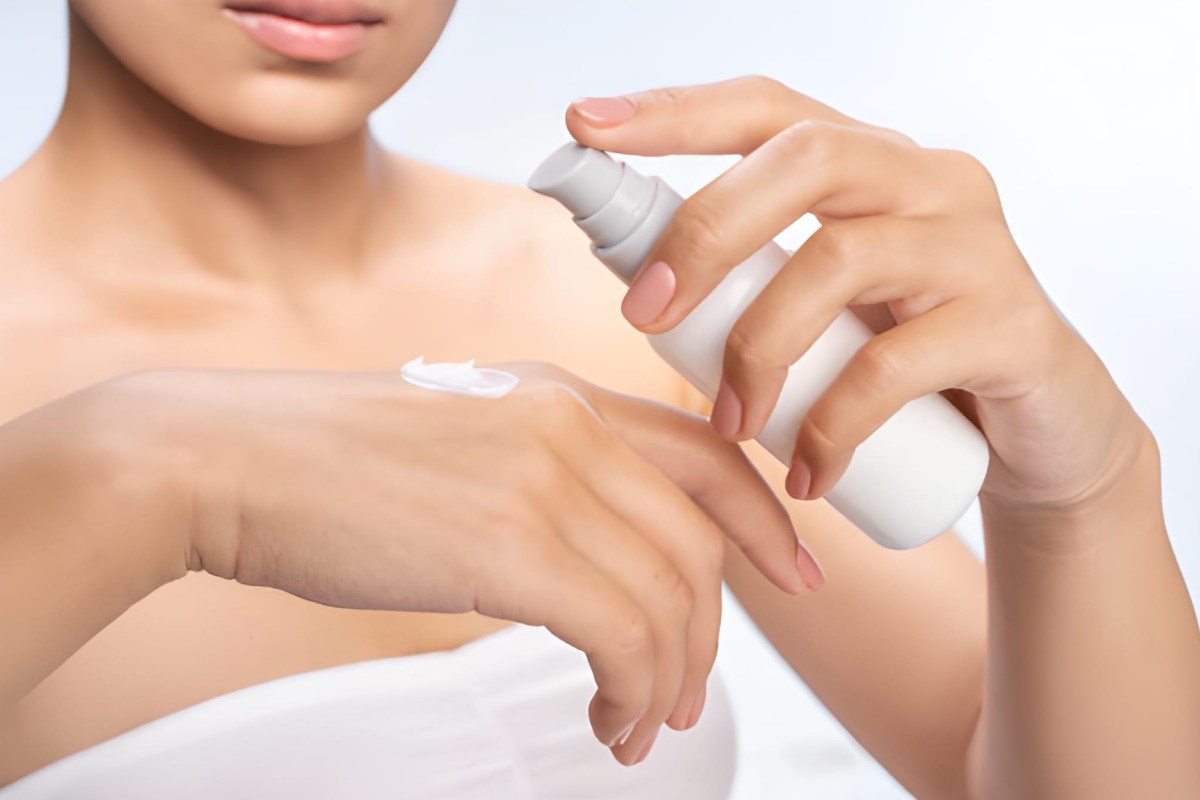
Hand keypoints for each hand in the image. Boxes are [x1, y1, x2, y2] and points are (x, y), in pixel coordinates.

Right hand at [99, 363, 813, 764]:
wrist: (227, 457)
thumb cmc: (326, 460)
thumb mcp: (459, 434)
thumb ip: (537, 469)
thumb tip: (592, 547)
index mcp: (558, 392)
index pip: (704, 451)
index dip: (763, 518)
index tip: (794, 572)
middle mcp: (567, 423)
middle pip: (699, 539)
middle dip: (713, 631)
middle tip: (687, 691)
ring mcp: (543, 479)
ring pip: (671, 595)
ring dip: (670, 678)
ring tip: (638, 725)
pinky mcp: (511, 544)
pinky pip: (624, 634)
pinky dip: (634, 691)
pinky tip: (606, 718)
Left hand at [567, 77, 1150, 515]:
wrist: (1034, 432)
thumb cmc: (902, 360)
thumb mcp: (827, 307)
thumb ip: (762, 282)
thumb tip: (641, 290)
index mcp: (869, 164)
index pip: (767, 109)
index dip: (675, 111)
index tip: (584, 126)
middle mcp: (927, 180)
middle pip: (805, 161)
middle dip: (705, 232)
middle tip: (642, 317)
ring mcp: (975, 246)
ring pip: (842, 260)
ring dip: (760, 349)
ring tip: (732, 425)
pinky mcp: (1011, 324)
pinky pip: (897, 365)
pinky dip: (832, 425)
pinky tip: (805, 476)